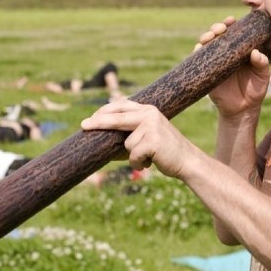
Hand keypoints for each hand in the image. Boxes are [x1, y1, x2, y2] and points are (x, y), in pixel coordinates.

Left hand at [80, 100, 197, 179]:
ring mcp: (152, 126)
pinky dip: (138, 163)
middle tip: (83, 125)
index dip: (104, 111)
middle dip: (99, 123)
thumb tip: (101, 140)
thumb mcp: (147, 137)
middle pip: (117, 118)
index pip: (121, 106)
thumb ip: (130, 134)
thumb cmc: (164, 152)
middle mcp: (149, 114)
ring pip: (126, 145)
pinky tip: (151, 163)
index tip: (91, 118)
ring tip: (149, 157)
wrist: (187, 161)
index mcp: (148, 110)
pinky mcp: (153, 140)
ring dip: (133, 156)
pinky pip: (133, 155)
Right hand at [195, 17, 270, 118]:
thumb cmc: (255, 90)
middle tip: (221, 29)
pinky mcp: (206, 72)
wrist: (243, 110)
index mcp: (240, 50)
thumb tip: (255, 52)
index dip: (231, 24)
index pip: (234, 32)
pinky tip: (199, 48)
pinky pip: (198, 59)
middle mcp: (226, 53)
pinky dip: (197, 52)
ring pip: (206, 44)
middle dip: (217, 27)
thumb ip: (262, 63)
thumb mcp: (263, 76)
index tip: (232, 20)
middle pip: (217, 34)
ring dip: (206, 37)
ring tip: (211, 37)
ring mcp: (215, 62)